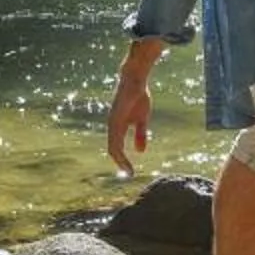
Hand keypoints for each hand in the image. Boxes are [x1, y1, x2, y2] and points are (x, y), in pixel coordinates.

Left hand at [107, 53, 155, 171]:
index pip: (117, 148)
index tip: (130, 171)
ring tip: (127, 169)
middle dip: (121, 163)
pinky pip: (115, 136)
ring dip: (119, 159)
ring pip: (113, 146)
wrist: (135, 80)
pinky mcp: (116, 118)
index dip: (123, 160)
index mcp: (118, 127)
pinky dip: (119, 148)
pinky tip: (123, 155)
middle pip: (113, 150)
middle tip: (129, 174)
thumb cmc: (138, 96)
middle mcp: (113, 126)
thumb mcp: (142, 119)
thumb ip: (140, 134)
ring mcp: (113, 122)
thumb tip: (140, 152)